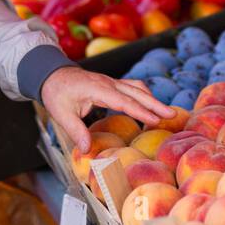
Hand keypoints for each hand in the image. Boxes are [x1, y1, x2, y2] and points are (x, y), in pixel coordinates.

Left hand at [41, 67, 174, 153]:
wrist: (52, 74)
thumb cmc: (57, 93)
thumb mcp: (61, 114)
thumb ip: (76, 131)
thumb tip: (87, 150)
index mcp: (97, 89)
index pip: (124, 101)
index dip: (141, 111)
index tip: (156, 120)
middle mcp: (108, 83)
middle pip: (137, 92)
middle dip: (155, 104)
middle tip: (172, 115)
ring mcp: (111, 81)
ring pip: (137, 88)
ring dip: (152, 99)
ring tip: (167, 112)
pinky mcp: (112, 83)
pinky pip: (132, 87)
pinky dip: (144, 95)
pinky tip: (150, 103)